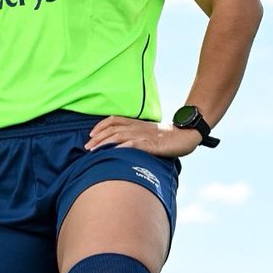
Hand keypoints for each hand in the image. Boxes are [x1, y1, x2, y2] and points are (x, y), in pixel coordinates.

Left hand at [85, 116, 199, 158]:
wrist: (186, 135)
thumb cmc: (166, 137)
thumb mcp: (147, 133)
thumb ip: (135, 136)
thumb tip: (120, 145)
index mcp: (136, 123)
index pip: (114, 120)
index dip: (101, 126)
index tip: (90, 134)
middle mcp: (137, 127)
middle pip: (112, 129)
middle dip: (98, 137)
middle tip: (86, 146)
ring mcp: (144, 135)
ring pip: (120, 136)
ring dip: (105, 142)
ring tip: (94, 150)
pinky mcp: (152, 144)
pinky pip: (135, 145)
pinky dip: (123, 148)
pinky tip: (114, 152)